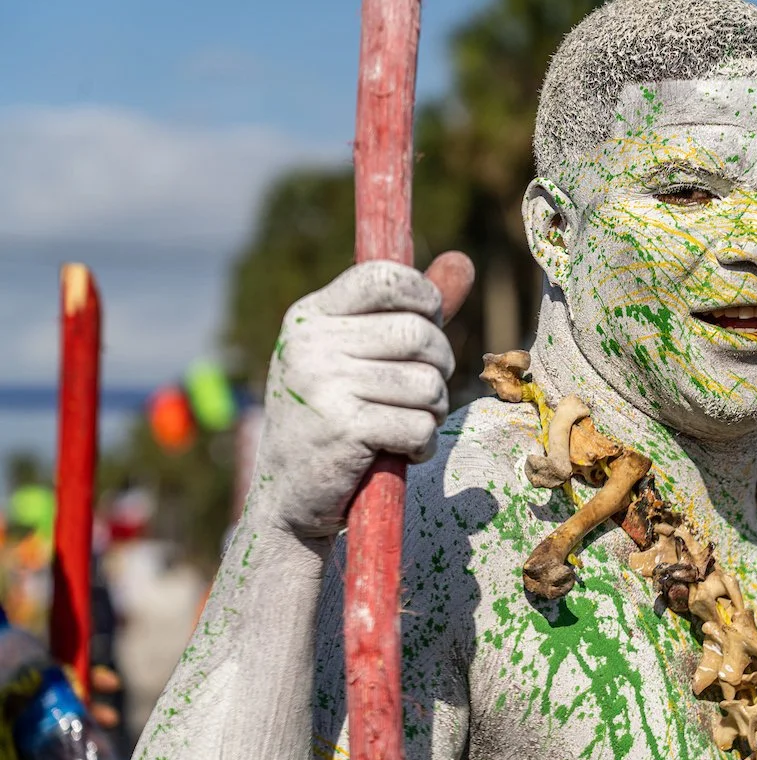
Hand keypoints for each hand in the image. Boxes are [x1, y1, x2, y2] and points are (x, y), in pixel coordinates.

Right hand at [251, 253, 473, 538]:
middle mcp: (310, 344)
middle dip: (439, 366)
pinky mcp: (344, 428)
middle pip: (419, 334)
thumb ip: (409, 310)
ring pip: (427, 383)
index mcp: (309, 316)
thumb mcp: (356, 356)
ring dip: (432, 411)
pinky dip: (422, 444)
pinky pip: (420, 424)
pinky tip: (400, 451)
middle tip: (423, 392)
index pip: (383, 276)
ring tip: (406, 424)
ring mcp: (324, 385)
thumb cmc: (333, 418)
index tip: (429, 322)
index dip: (424, 296)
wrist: (289, 499)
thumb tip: (463, 260)